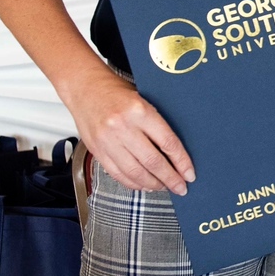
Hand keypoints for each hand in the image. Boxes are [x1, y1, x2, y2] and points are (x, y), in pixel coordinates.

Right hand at [64, 66, 193, 194]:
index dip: (181, 162)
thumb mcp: (143, 101)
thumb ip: (157, 124)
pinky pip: (118, 174)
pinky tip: (143, 185)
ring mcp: (107, 141)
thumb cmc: (117, 92)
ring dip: (152, 184)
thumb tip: (176, 153)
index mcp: (139, 111)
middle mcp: (122, 127)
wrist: (85, 88)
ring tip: (163, 187)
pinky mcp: (97, 151)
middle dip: (170, 179)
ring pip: (135, 172)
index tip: (189, 174)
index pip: (168, 143)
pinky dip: (133, 183)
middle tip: (180, 187)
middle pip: (153, 162)